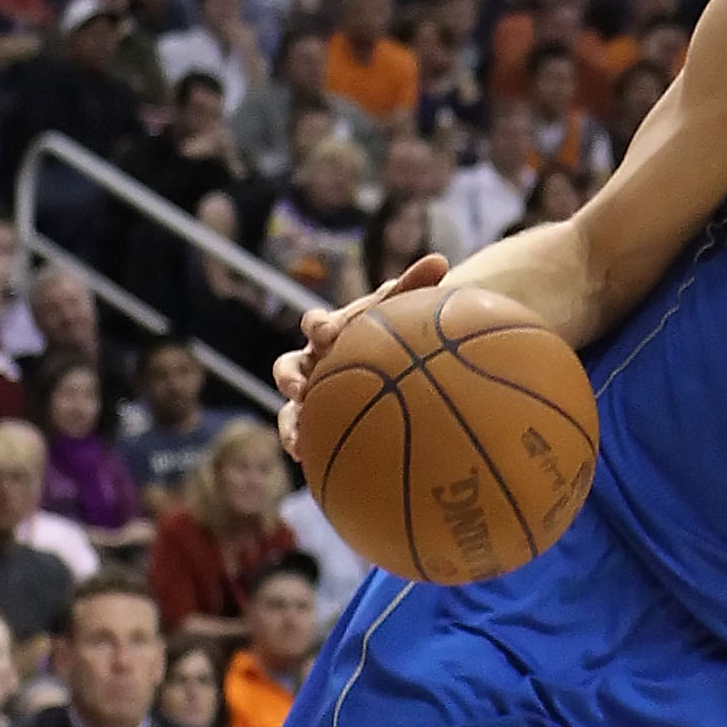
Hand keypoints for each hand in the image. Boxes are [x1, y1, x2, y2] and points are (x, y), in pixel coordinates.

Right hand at [275, 253, 449, 456]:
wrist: (388, 350)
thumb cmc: (392, 327)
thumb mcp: (401, 308)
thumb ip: (414, 285)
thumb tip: (439, 259)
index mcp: (328, 331)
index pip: (316, 325)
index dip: (319, 328)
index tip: (329, 334)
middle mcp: (312, 362)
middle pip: (287, 367)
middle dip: (289, 377)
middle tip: (300, 389)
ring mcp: (311, 394)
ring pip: (289, 409)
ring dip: (290, 424)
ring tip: (298, 443)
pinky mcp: (317, 421)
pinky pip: (308, 437)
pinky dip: (309, 449)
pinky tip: (317, 468)